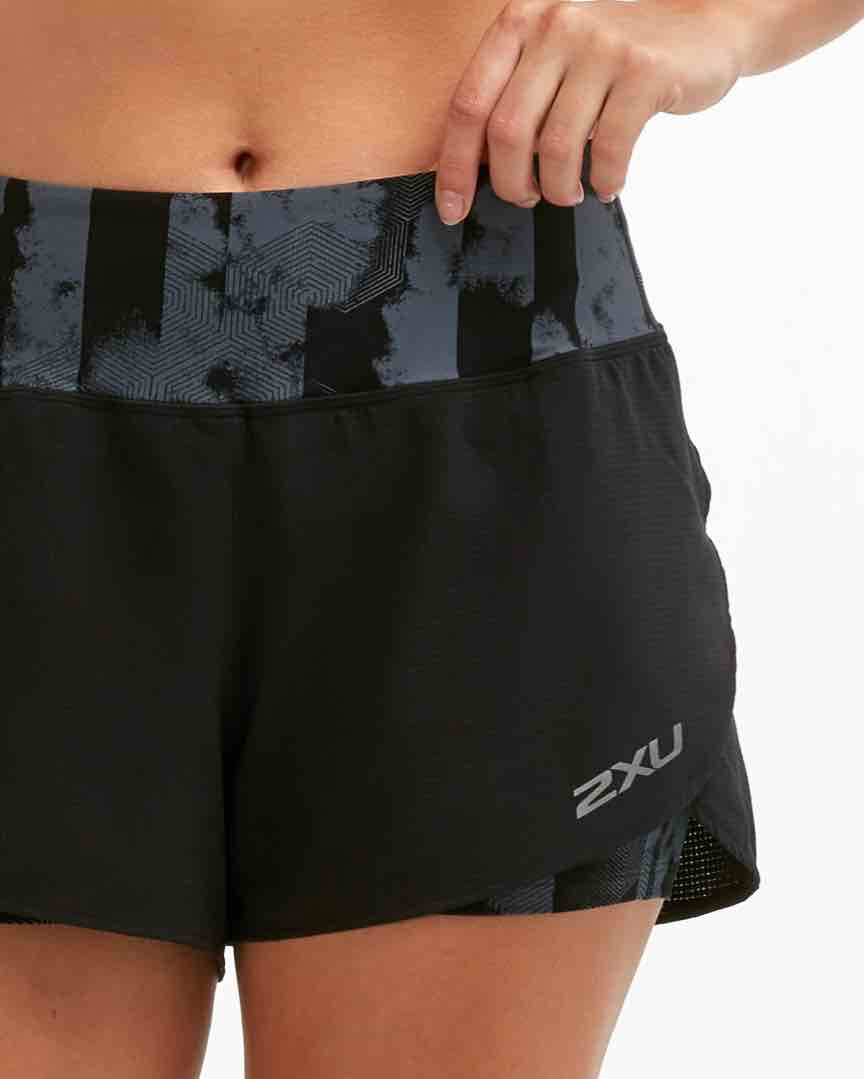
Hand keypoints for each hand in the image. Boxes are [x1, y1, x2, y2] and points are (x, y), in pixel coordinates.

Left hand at [433, 0, 752, 223]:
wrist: (706, 24)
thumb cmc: (619, 57)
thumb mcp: (557, 58)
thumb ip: (518, 96)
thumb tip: (475, 169)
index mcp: (521, 21)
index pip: (468, 103)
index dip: (455, 166)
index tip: (453, 208)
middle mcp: (556, 24)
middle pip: (507, 133)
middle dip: (512, 185)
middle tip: (528, 198)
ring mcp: (601, 44)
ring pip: (556, 148)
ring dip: (559, 189)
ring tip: (571, 194)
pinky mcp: (645, 70)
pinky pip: (608, 151)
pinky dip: (605, 181)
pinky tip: (608, 184)